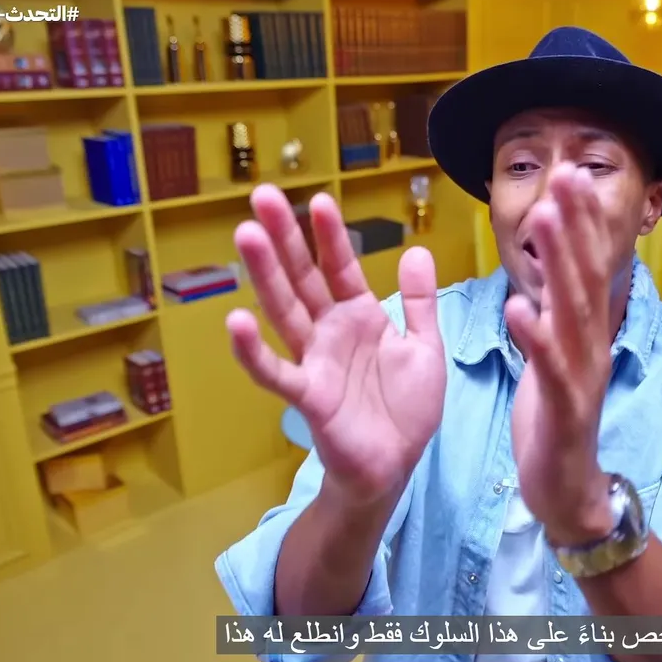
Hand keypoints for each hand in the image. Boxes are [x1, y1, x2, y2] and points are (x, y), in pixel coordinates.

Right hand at [227, 186, 446, 507]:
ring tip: (246, 235)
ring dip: (265, 274)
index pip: (340, 267)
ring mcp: (314, 361)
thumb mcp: (425, 348)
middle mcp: (330, 332)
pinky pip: (275, 370)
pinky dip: (253, 349)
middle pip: (303, 277)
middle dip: (285, 238)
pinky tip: (235, 321)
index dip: (330, 235)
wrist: (396, 466)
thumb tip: (414, 249)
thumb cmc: (406, 409)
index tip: (319, 198)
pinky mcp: (307, 395)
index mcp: (359, 317)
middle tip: (262, 195)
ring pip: (284, 310)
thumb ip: (420, 301)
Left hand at [505, 164, 617, 545]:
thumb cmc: (556, 417)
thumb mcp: (555, 353)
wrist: (567, 487)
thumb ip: (554, 310)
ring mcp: (580, 374)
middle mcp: (590, 344)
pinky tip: (519, 308)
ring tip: (544, 218)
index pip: (586, 265)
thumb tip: (550, 264)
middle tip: (566, 174)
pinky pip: (548, 367)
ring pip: (571, 310)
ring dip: (560, 261)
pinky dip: (535, 336)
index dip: (579, 220)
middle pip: (585, 274)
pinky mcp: (564, 408)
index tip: (569, 173)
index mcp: (583, 330)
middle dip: (575, 223)